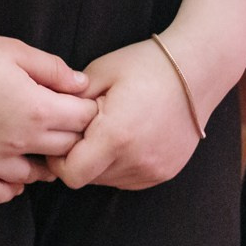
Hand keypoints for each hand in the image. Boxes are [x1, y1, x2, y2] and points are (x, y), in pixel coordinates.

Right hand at [0, 7, 100, 203]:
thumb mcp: (16, 51)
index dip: (86, 109)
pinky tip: (11, 166)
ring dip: (44, 161)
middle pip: (66, 149)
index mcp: (37, 109)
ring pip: (37, 176)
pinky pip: (1, 193)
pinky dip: (12, 184)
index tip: (78, 102)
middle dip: (71, 135)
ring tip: (36, 142)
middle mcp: (20, 142)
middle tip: (62, 121)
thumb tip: (82, 86)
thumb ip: (54, 70)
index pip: (84, 121)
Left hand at [51, 39, 202, 189]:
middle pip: (88, 178)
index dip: (58, 159)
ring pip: (108, 180)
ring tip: (108, 129)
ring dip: (100, 162)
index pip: (71, 173)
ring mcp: (153, 170)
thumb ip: (70, 101)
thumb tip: (48, 118)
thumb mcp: (100, 72)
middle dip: (79, 157)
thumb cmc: (146, 65)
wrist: (198, 70)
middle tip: (84, 127)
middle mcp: (136, 160)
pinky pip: (129, 178)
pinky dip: (120, 163)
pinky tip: (127, 136)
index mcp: (116, 136)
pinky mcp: (165, 173)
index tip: (61, 135)